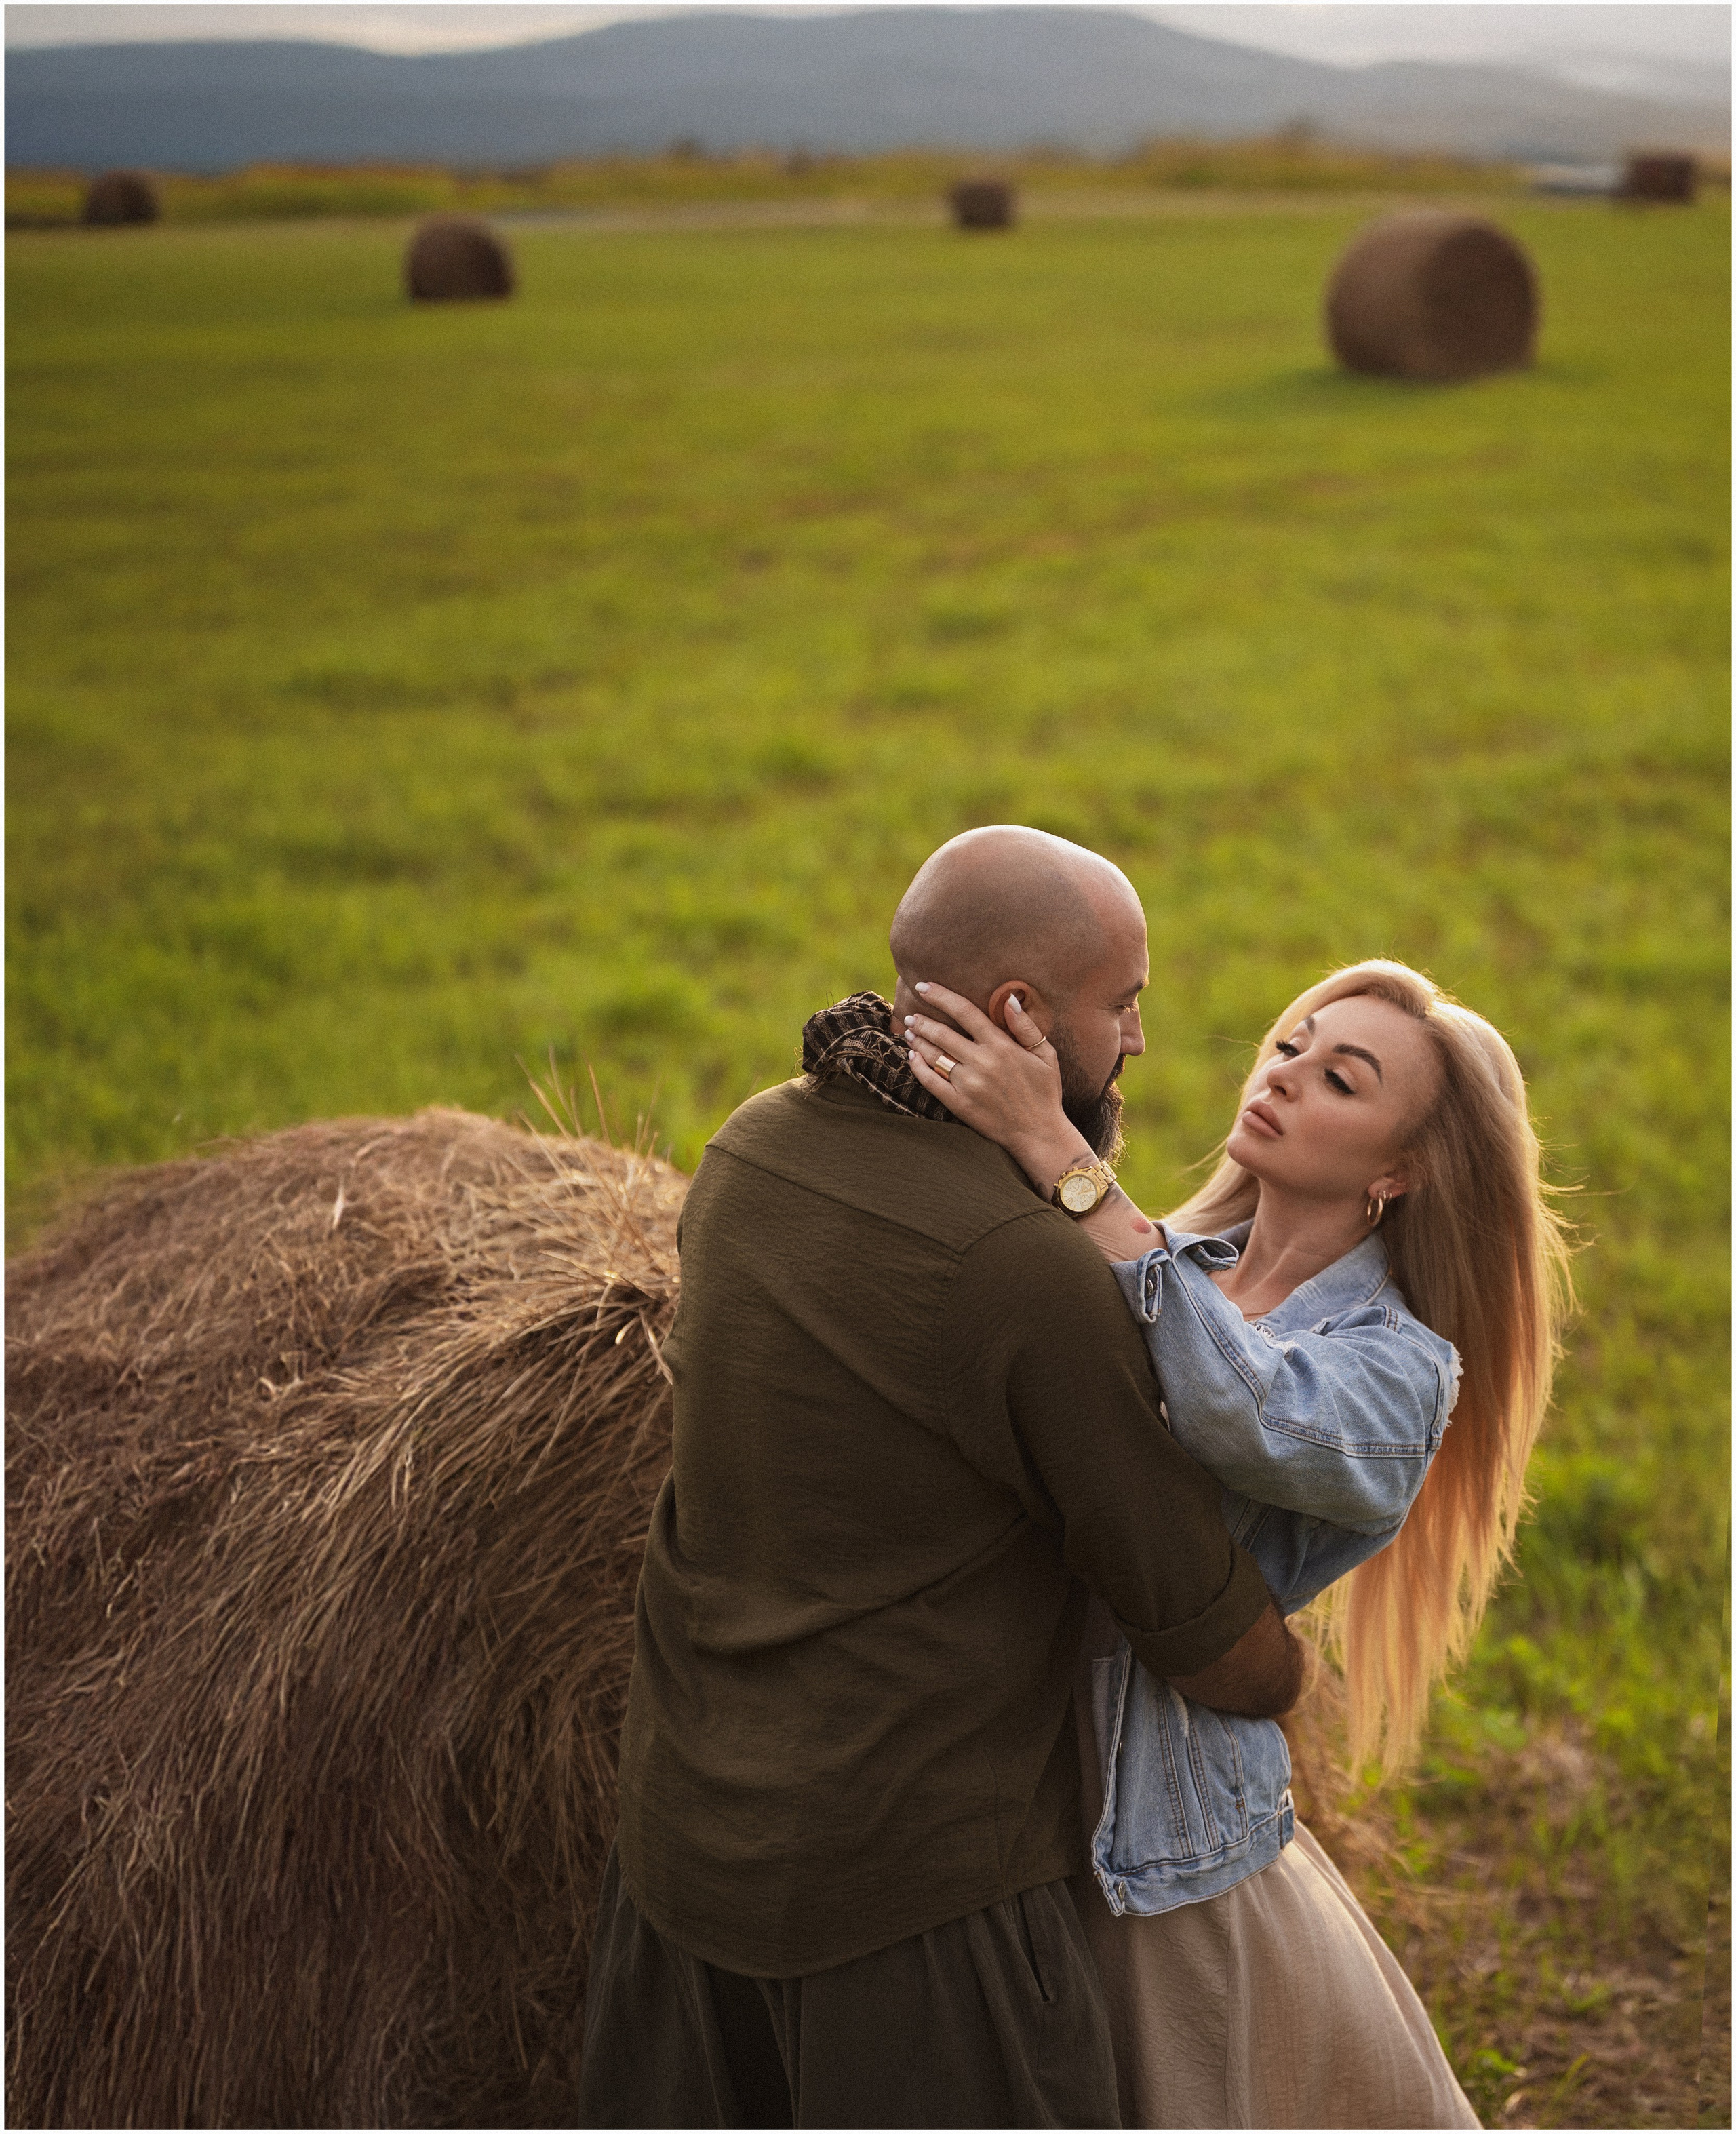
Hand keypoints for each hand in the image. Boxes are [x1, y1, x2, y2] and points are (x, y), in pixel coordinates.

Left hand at [903, 982, 1087, 1193]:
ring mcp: (969, 1085)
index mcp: (1001, 1046)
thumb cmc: (1045, 1091)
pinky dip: (918, 1067)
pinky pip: (931, 1082)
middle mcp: (982, 1063)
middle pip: (943, 1033)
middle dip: (922, 1020)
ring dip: (918, 1041)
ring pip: (934, 1056)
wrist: (1039, 1133)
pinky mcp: (960, 1105)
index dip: (941, 996)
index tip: (924, 986)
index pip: (964, 1011)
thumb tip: (1009, 999)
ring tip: (910, 1032)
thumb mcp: (1046, 1054)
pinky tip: (912, 1057)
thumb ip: (1025, 1026)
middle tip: (911, 1014)